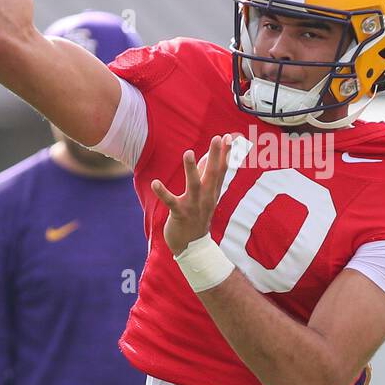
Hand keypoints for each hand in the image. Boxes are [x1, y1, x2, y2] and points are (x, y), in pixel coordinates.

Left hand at [151, 135, 233, 255]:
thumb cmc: (197, 217)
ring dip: (191, 169)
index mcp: (213, 192)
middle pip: (213, 174)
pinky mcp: (180, 214)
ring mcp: (194, 206)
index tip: (229, 136)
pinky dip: (163, 193)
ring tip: (188, 152)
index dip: (225, 153)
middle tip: (218, 138)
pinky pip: (171, 202)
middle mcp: (206, 198)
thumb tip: (207, 157)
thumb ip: (205, 176)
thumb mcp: (205, 196)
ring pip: (194, 186)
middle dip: (216, 155)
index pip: (222, 170)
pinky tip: (155, 183)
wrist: (192, 248)